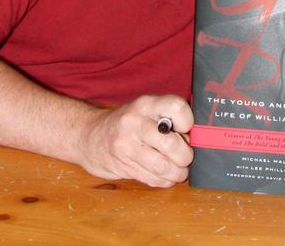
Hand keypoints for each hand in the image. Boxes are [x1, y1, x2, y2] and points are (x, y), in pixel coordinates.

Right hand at [76, 96, 194, 187]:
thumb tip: (196, 138)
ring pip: (163, 167)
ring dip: (178, 173)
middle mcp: (134, 123)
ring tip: (179, 170)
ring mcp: (126, 146)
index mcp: (146, 104)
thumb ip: (169, 118)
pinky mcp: (122, 166)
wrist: (89, 136)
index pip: (176, 107)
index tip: (186, 129)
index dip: (188, 122)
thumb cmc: (127, 123)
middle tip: (186, 157)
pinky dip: (165, 181)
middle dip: (185, 156)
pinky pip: (153, 179)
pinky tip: (165, 175)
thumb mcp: (146, 110)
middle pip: (172, 144)